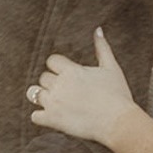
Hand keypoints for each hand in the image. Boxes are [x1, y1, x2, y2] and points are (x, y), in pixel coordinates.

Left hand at [28, 29, 134, 145]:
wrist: (118, 122)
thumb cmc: (118, 95)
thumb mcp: (111, 68)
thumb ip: (102, 47)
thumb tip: (98, 29)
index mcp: (71, 70)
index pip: (52, 61)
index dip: (59, 68)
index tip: (68, 76)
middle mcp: (59, 85)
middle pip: (43, 78)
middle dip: (52, 83)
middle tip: (67, 92)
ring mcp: (54, 103)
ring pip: (33, 94)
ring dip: (42, 97)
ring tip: (55, 102)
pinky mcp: (53, 120)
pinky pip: (34, 116)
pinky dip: (41, 116)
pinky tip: (53, 117)